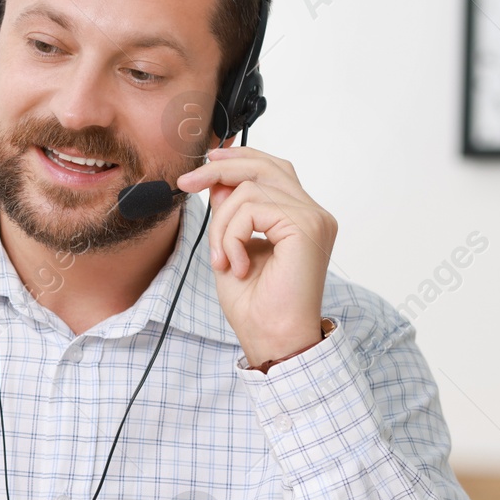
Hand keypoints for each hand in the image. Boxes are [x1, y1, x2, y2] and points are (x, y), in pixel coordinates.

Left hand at [175, 146, 336, 367]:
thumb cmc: (255, 305)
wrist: (272, 338)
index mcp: (300, 217)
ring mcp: (313, 217)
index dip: (237, 160)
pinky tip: (234, 265)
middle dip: (219, 170)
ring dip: (221, 225)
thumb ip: (230, 212)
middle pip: (265, 166)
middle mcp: (313, 213)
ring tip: (221, 259)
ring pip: (250, 189)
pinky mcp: (306, 225)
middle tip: (186, 183)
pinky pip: (252, 208)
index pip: (272, 170)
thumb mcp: (231, 246)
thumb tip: (218, 180)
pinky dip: (231, 236)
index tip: (203, 166)